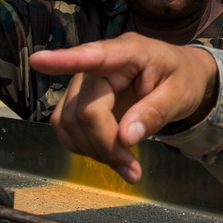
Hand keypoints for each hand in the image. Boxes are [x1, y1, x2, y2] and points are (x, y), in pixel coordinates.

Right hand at [29, 34, 220, 182]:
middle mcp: (98, 65)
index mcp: (128, 52)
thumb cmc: (183, 78)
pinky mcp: (78, 101)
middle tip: (133, 169)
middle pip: (83, 110)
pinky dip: (84, 148)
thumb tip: (126, 137)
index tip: (39, 60)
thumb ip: (155, 113)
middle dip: (104, 145)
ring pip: (68, 122)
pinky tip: (110, 154)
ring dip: (92, 150)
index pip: (94, 56)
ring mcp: (84, 83)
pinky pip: (66, 129)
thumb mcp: (181, 95)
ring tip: (126, 163)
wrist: (182, 77)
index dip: (65, 60)